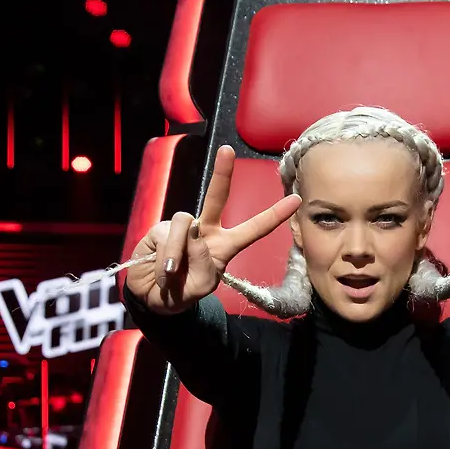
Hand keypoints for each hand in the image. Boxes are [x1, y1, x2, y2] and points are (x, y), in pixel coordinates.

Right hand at [122, 145, 301, 313]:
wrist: (153, 298)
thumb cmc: (182, 293)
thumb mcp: (200, 287)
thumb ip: (203, 263)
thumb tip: (193, 227)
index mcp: (224, 246)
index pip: (254, 229)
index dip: (274, 215)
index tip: (296, 200)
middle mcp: (205, 231)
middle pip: (217, 198)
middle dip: (222, 173)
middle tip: (227, 150)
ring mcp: (182, 228)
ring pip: (186, 223)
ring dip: (179, 253)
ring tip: (171, 275)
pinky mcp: (159, 229)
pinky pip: (167, 235)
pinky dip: (166, 257)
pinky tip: (163, 272)